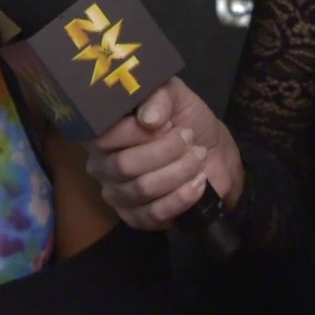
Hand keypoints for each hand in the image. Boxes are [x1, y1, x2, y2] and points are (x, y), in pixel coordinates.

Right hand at [84, 77, 241, 230]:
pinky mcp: (135, 218)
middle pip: (125, 165)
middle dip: (166, 151)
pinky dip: (181, 198)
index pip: (106, 137)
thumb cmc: (186, 120)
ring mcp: (116, 194)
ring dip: (178, 171)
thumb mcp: (176, 96)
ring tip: (198, 157)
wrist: (212, 153)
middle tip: (189, 138)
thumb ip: (160, 97)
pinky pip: (153, 214)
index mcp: (103, 133)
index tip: (170, 123)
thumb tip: (148, 119)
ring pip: (142, 189)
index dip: (142, 131)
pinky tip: (198, 183)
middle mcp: (102, 165)